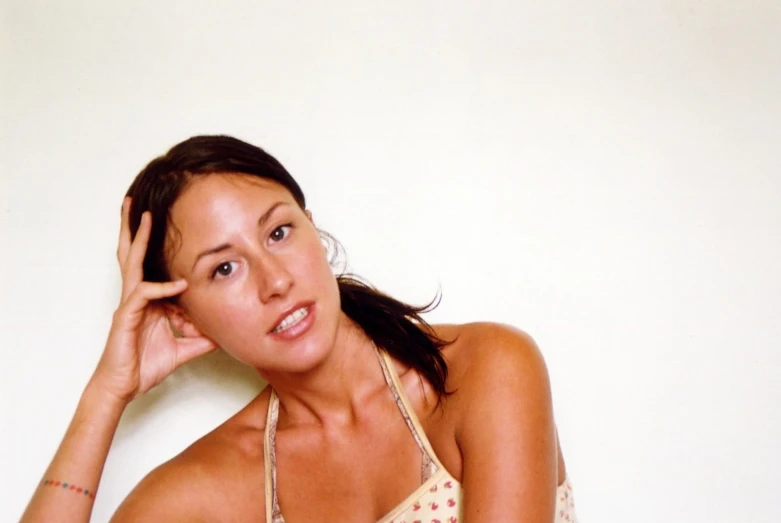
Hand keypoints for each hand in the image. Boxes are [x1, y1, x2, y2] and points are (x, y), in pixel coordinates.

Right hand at [92, 197, 216, 401]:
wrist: (123, 388)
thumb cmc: (143, 367)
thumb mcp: (182, 350)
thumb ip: (200, 340)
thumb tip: (222, 336)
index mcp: (146, 303)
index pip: (156, 271)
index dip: (176, 266)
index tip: (190, 249)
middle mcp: (136, 298)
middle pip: (133, 257)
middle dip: (135, 230)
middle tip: (137, 204)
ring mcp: (129, 305)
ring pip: (132, 264)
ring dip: (138, 240)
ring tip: (143, 217)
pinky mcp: (125, 317)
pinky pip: (144, 294)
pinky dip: (163, 289)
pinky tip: (179, 286)